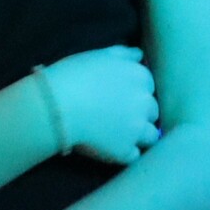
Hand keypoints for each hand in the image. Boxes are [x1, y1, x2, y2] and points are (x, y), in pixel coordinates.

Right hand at [37, 45, 160, 165]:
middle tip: (117, 116)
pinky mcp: (125, 150)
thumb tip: (139, 55)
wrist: (57, 105)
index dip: (134, 92)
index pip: (148, 86)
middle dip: (139, 113)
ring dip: (139, 135)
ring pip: (150, 135)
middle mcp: (144, 102)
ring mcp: (137, 129)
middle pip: (151, 111)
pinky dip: (124, 153)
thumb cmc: (73, 75)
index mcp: (140, 76)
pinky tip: (111, 148)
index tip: (119, 96)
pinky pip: (134, 155)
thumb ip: (123, 54)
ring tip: (118, 135)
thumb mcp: (100, 55)